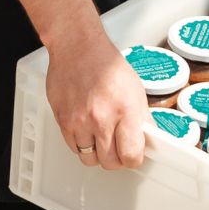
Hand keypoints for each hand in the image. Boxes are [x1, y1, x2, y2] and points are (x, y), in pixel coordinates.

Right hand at [49, 27, 152, 170]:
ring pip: (89, 159)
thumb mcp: (136, 90)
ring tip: (100, 138)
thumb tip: (146, 140)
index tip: (133, 155)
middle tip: (117, 149)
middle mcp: (101, 118)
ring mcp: (79, 120)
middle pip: (109, 162)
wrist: (78, 47)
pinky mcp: (62, 120)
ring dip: (96, 153)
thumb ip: (140, 119)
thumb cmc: (107, 64)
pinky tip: (86, 130)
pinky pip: (73, 147)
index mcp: (125, 110)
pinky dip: (81, 144)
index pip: (131, 155)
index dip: (134, 158)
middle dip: (116, 160)